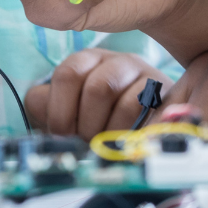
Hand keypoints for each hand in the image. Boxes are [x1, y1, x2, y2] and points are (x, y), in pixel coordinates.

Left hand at [24, 49, 171, 137]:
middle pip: (97, 88)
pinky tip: (126, 144)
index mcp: (88, 60)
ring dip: (110, 132)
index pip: (68, 74)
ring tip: (105, 146)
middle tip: (86, 144)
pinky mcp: (167, 96)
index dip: (61, 110)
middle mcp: (117, 61)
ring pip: (126, 102)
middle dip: (88, 125)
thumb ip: (46, 104)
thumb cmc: (98, 114)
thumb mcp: (67, 105)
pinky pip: (151, 114)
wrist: (147, 120)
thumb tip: (40, 108)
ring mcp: (145, 75)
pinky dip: (133, 134)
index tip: (61, 135)